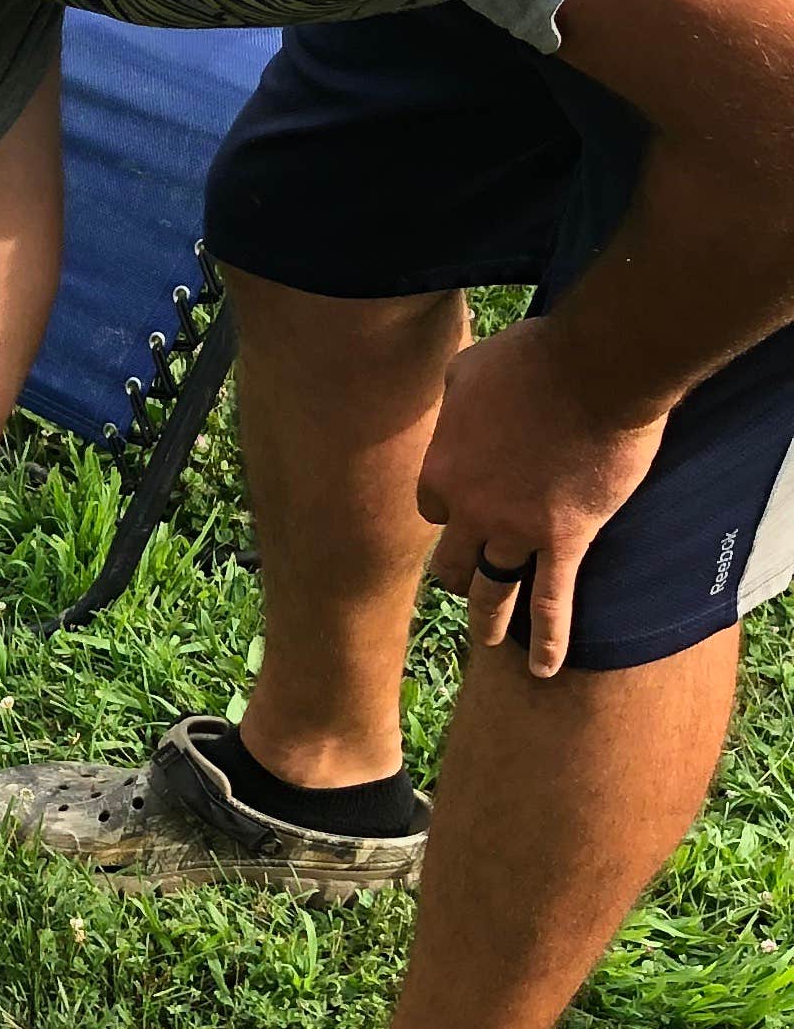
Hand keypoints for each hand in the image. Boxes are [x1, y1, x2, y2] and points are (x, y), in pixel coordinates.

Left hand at [416, 316, 669, 678]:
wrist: (596, 371)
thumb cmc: (533, 359)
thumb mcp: (470, 368)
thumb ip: (457, 397)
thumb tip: (459, 400)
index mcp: (441, 469)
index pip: (431, 508)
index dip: (450, 509)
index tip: (466, 506)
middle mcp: (471, 510)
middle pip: (453, 559)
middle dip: (459, 571)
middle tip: (467, 581)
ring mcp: (517, 531)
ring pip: (493, 590)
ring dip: (488, 617)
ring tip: (487, 639)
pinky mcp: (566, 541)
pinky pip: (551, 601)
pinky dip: (549, 639)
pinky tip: (545, 669)